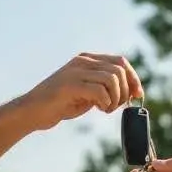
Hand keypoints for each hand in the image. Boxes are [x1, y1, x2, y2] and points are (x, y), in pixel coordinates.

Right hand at [22, 53, 142, 130]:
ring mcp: (75, 71)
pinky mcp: (70, 85)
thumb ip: (105, 88)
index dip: (133, 78)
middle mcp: (82, 61)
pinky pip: (99, 90)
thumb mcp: (88, 93)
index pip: (120, 61)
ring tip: (106, 109)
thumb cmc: (61, 104)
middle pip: (119, 70)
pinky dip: (106, 102)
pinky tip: (99, 109)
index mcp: (87, 60)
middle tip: (115, 107)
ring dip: (115, 98)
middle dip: (125, 91)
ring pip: (112, 79)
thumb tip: (131, 92)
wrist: (33, 111)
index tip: (137, 95)